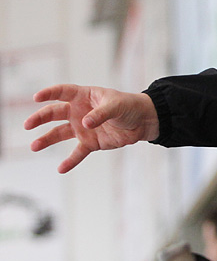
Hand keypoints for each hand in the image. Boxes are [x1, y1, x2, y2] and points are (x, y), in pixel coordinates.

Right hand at [24, 84, 159, 172]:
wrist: (144, 121)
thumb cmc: (129, 106)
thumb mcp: (117, 105)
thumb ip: (101, 113)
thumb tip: (85, 123)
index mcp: (84, 96)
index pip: (63, 92)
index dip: (49, 93)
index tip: (37, 98)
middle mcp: (79, 112)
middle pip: (55, 113)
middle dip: (40, 118)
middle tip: (28, 125)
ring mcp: (83, 128)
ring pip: (60, 133)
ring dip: (47, 139)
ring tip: (34, 146)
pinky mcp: (91, 143)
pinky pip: (77, 153)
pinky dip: (70, 161)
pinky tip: (61, 168)